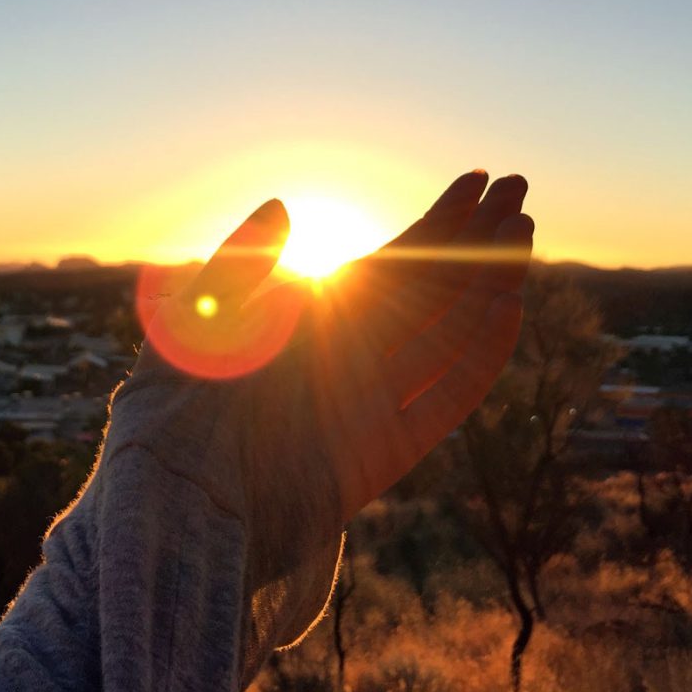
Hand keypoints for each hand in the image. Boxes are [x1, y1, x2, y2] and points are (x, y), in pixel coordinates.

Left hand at [119, 171, 533, 524]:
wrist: (175, 512)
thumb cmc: (167, 417)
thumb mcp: (194, 326)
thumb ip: (239, 268)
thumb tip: (282, 204)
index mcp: (308, 323)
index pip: (391, 262)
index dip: (435, 223)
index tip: (475, 179)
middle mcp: (347, 358)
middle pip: (429, 288)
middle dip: (476, 241)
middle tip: (519, 188)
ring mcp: (372, 404)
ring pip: (448, 332)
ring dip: (489, 285)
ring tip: (523, 230)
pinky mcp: (387, 453)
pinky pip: (449, 396)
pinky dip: (481, 353)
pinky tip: (509, 305)